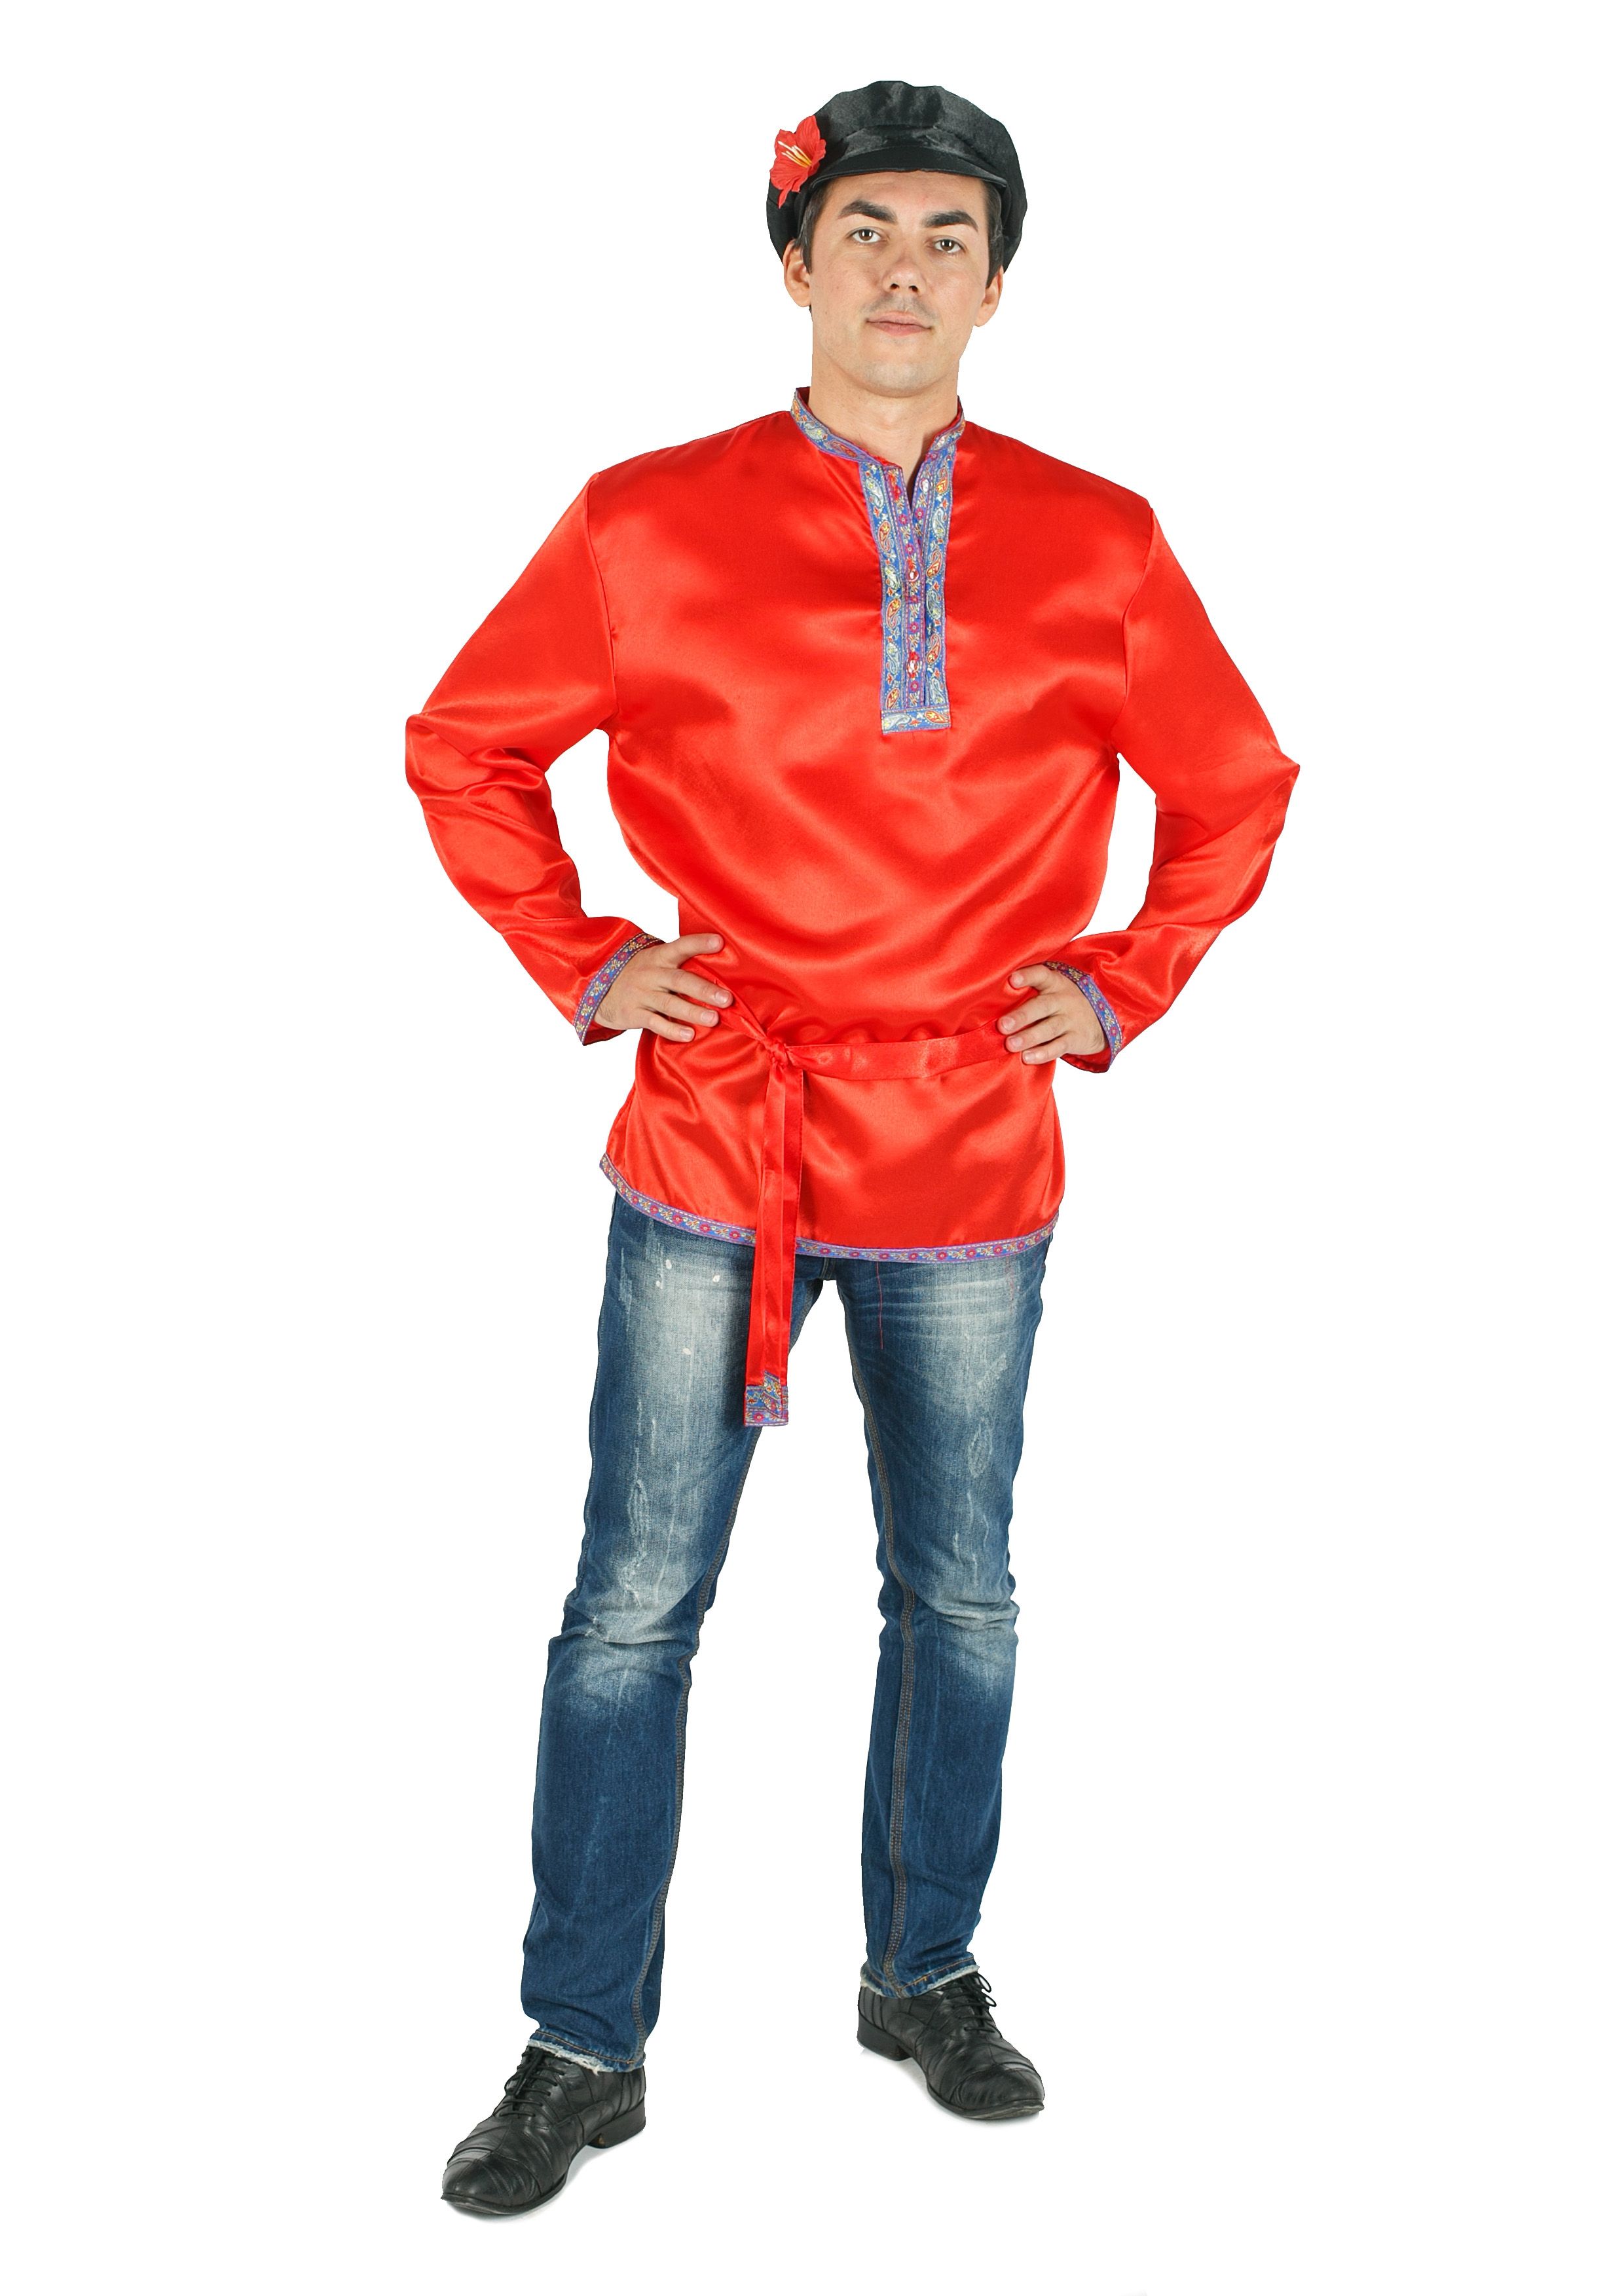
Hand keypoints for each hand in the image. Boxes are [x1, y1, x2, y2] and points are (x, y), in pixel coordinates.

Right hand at [596, 932, 731, 1041]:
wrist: (599, 988)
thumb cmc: (640, 975)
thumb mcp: (655, 962)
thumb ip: (679, 964)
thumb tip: (720, 968)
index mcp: (659, 957)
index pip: (680, 946)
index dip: (699, 943)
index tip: (719, 942)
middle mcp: (651, 974)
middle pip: (679, 980)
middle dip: (704, 990)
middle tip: (726, 999)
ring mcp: (642, 994)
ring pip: (669, 1003)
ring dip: (693, 1011)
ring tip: (713, 1019)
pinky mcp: (634, 1013)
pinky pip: (655, 1023)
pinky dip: (672, 1029)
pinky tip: (689, 1034)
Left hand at [997, 965, 1106, 1062]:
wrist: (1101, 1020)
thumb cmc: (1061, 1004)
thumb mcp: (1051, 991)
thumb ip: (1028, 994)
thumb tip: (988, 1005)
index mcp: (1054, 983)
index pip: (1041, 975)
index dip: (1028, 976)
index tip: (1012, 980)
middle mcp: (1063, 999)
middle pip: (1042, 1006)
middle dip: (1021, 1016)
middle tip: (1002, 1025)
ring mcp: (1071, 1020)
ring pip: (1049, 1028)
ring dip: (1028, 1037)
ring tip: (1010, 1045)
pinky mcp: (1076, 1039)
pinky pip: (1059, 1046)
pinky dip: (1043, 1053)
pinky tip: (1027, 1058)